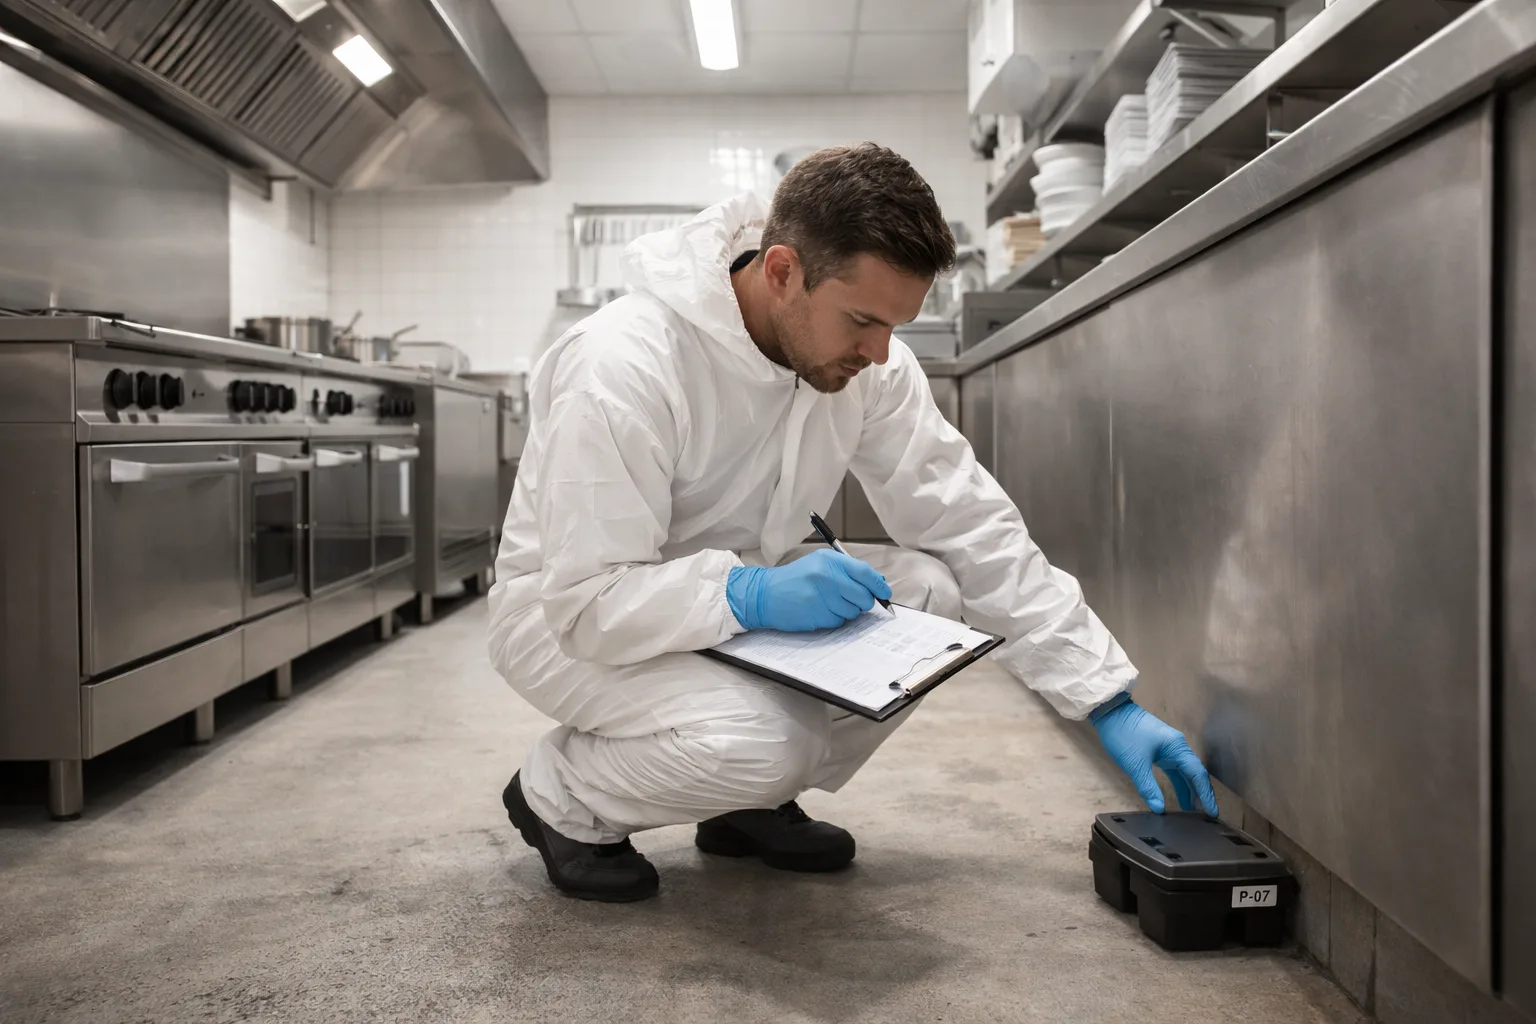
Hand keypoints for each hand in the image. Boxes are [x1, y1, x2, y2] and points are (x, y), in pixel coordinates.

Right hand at [727, 550, 891, 631]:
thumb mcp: (820, 564)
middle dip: (863, 602)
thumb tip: (878, 583)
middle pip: (863, 596)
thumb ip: (847, 571)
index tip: (885, 593)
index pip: (865, 573)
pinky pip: (838, 622)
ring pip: (852, 612)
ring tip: (828, 603)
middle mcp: (826, 576)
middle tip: (852, 600)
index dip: (879, 585)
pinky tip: (819, 611)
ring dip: (846, 611)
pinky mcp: (815, 614)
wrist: (764, 593)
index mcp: (829, 560)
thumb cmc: (795, 579)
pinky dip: (833, 619)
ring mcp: (820, 597)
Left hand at [1089, 695, 1218, 815]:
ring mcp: (1169, 748)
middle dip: (1201, 794)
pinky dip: (1178, 783)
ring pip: (1184, 773)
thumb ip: (1148, 787)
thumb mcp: (1135, 764)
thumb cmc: (1123, 732)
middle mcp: (1177, 747)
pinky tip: (1179, 796)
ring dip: (1189, 790)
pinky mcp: (1160, 750)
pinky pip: (1174, 770)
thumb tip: (1158, 808)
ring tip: (1193, 811)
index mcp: (1177, 747)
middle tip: (1207, 815)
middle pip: (1194, 774)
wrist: (1109, 712)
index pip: (1197, 774)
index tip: (1212, 812)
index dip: (1206, 795)